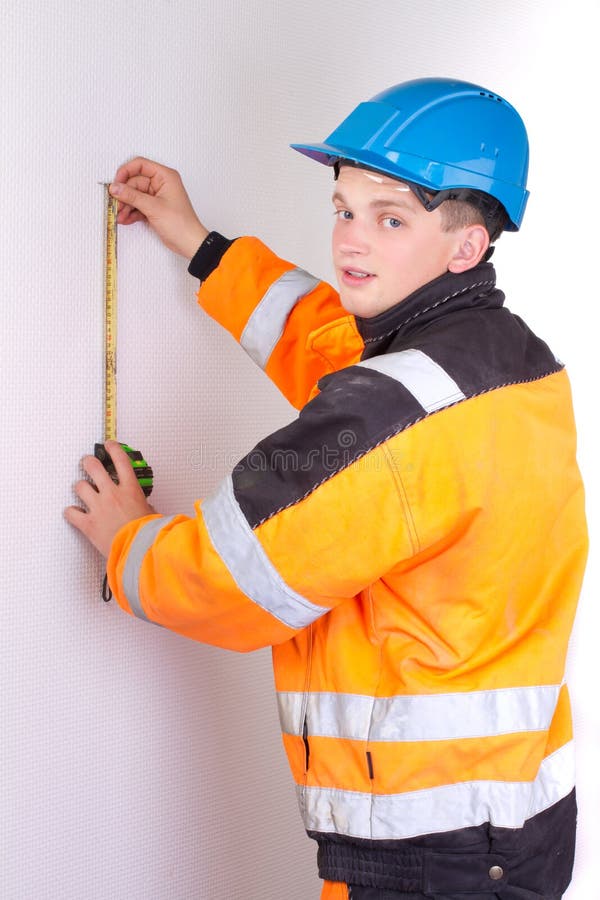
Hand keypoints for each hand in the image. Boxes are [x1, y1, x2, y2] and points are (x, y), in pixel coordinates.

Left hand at [65, 441, 155, 556]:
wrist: (139, 550)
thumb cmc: (148, 534)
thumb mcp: (152, 513)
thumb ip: (144, 505)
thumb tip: (144, 508)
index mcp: (131, 489)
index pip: (120, 460)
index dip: (113, 449)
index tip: (109, 445)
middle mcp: (112, 494)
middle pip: (93, 467)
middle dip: (88, 462)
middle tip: (87, 462)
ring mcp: (98, 507)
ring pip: (79, 486)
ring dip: (80, 487)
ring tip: (82, 489)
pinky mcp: (88, 524)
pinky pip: (71, 513)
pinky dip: (71, 512)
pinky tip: (74, 513)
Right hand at [110, 157, 208, 257]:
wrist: (189, 243)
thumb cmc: (181, 224)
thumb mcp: (153, 207)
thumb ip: (132, 196)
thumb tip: (116, 188)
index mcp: (165, 176)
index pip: (140, 165)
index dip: (126, 172)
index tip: (116, 183)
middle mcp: (161, 184)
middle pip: (135, 182)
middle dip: (124, 194)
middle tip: (116, 204)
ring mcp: (157, 197)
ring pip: (135, 195)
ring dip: (126, 205)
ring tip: (120, 215)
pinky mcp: (154, 209)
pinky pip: (138, 206)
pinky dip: (131, 213)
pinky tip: (125, 219)